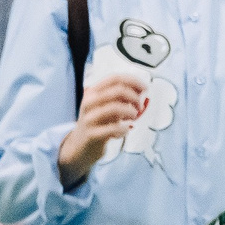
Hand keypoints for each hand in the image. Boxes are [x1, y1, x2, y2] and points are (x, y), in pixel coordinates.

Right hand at [56, 75, 146, 189]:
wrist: (80, 146)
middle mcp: (89, 102)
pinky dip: (124, 129)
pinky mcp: (92, 134)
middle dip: (135, 98)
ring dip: (131, 112)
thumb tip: (142, 90)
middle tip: (139, 107)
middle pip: (118, 91)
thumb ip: (122, 98)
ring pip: (115, 108)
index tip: (145, 88)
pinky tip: (124, 131)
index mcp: (93, 92)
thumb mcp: (108, 106)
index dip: (133, 81)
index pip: (114, 78)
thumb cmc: (99, 123)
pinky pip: (114, 128)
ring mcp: (89, 118)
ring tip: (132, 118)